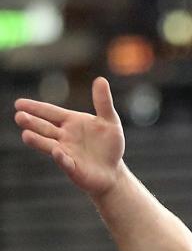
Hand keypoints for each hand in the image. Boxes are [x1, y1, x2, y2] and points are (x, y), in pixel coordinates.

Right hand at [14, 77, 126, 196]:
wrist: (113, 171)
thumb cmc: (109, 145)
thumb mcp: (110, 121)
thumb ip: (103, 102)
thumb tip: (100, 79)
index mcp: (71, 122)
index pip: (50, 112)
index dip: (36, 108)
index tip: (19, 103)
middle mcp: (64, 136)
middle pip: (45, 127)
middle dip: (32, 122)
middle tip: (19, 116)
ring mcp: (66, 152)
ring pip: (49, 145)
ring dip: (38, 140)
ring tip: (25, 135)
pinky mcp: (72, 167)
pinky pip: (65, 162)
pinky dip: (61, 157)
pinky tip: (57, 152)